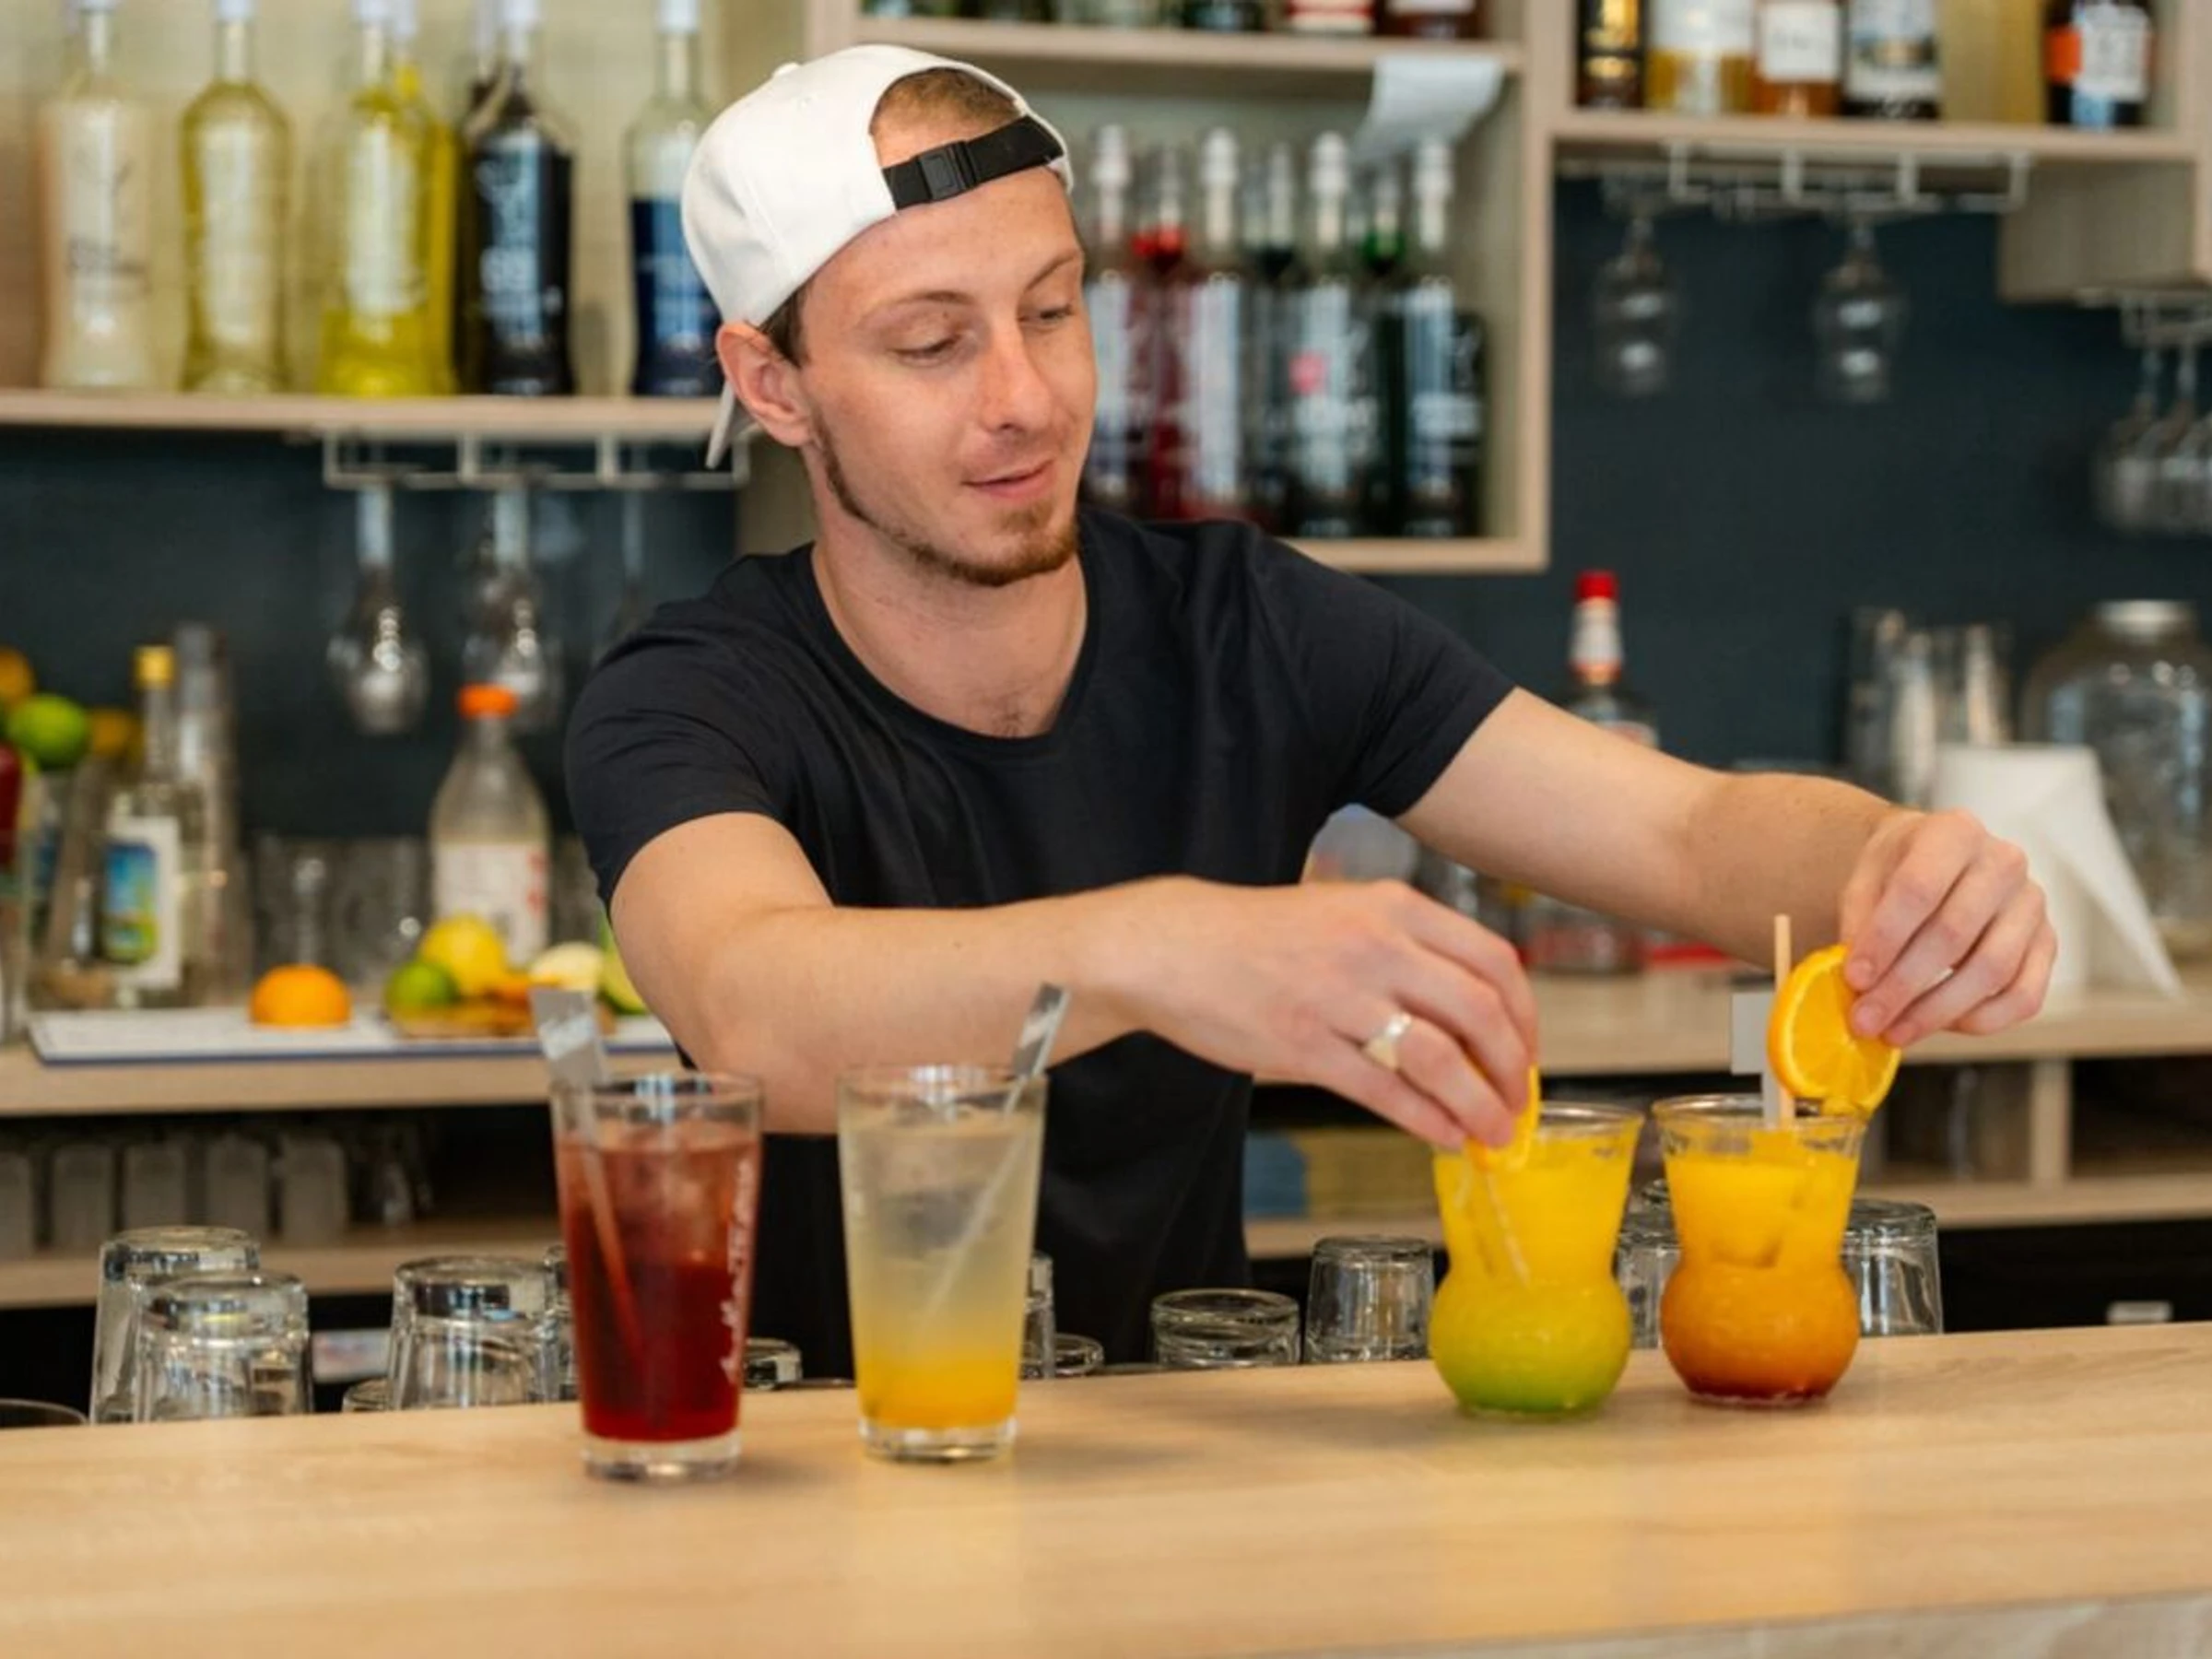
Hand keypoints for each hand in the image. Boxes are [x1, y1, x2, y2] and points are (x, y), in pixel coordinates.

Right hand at [1106, 878, 1535, 1150]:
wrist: (1173, 947)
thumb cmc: (1261, 936)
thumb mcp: (1344, 914)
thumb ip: (1407, 950)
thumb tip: (1473, 1016)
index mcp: (1393, 907)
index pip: (1494, 961)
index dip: (1525, 1015)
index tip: (1527, 1051)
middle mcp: (1374, 945)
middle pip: (1478, 1011)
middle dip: (1512, 1068)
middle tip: (1517, 1101)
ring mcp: (1338, 995)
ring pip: (1438, 1058)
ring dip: (1477, 1104)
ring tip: (1491, 1134)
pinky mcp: (1303, 1044)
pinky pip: (1384, 1091)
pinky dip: (1425, 1120)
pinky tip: (1443, 1137)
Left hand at [1837, 809, 2054, 1046]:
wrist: (1937, 859)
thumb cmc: (1898, 869)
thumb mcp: (1865, 878)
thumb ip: (1859, 920)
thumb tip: (1860, 978)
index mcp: (1954, 832)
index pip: (1918, 889)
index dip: (1884, 939)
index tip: (1854, 978)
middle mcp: (2003, 862)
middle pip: (1953, 935)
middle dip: (1903, 986)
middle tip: (1865, 1020)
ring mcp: (2032, 904)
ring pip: (1992, 970)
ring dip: (1936, 1011)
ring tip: (1894, 1031)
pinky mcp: (2048, 943)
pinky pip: (2024, 995)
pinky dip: (1981, 1020)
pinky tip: (1940, 1026)